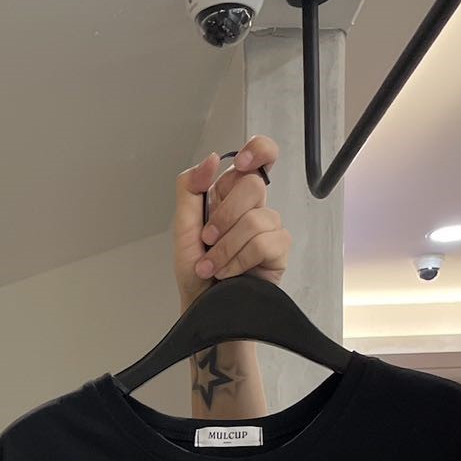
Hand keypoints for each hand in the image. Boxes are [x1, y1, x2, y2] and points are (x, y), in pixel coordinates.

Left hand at [173, 135, 289, 308]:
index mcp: (231, 195)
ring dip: (226, 248)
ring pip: (257, 218)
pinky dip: (240, 260)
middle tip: (208, 239)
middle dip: (223, 216)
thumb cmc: (195, 272)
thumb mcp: (182, 227)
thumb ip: (190, 188)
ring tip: (213, 267)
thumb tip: (213, 159)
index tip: (240, 164)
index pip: (260, 155)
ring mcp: (269, 229)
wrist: (202, 309)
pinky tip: (230, 274)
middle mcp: (253, 207)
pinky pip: (266, 243)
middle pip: (253, 185)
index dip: (258, 151)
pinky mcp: (278, 252)